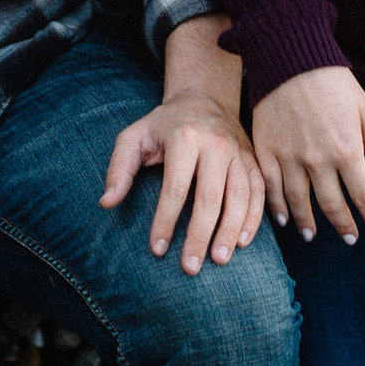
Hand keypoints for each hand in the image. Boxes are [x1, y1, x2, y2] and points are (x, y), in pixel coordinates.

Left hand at [101, 91, 265, 273]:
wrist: (203, 98)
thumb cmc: (163, 125)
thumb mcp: (134, 138)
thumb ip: (119, 169)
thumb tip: (106, 203)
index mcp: (185, 138)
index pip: (175, 187)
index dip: (165, 221)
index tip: (157, 249)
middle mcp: (216, 144)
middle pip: (210, 197)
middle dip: (199, 235)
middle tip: (190, 267)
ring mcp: (238, 152)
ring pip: (239, 196)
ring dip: (230, 231)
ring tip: (219, 259)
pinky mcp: (252, 159)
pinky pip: (258, 191)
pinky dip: (253, 217)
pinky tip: (242, 241)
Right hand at [251, 65, 364, 242]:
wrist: (290, 58)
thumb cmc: (331, 80)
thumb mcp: (363, 109)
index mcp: (347, 150)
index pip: (364, 194)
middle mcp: (319, 160)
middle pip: (332, 205)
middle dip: (343, 225)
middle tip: (350, 239)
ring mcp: (290, 157)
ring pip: (300, 202)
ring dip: (308, 222)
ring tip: (313, 236)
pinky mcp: (267, 151)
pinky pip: (272, 188)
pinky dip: (278, 207)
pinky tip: (283, 219)